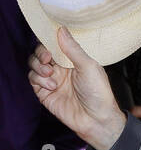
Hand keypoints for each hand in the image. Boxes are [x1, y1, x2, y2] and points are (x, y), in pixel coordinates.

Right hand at [28, 27, 126, 149]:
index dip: (48, 42)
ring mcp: (52, 80)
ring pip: (33, 65)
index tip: (49, 45)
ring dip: (39, 67)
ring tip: (52, 75)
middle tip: (47, 59)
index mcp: (74, 60)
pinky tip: (52, 86)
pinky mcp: (44, 92)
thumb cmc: (99, 93)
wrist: (96, 119)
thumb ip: (73, 49)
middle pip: (40, 53)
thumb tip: (62, 30)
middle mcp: (62, 68)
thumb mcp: (89, 67)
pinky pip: (33, 79)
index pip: (55, 45)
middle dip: (40, 54)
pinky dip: (39, 80)